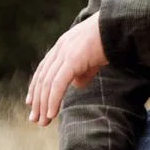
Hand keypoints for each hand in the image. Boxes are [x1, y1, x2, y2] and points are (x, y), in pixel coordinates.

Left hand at [25, 12, 106, 126]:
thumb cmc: (108, 42)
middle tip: (35, 119)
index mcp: (62, 46)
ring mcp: (65, 53)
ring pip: (48, 83)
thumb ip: (82, 71)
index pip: (43, 70)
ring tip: (43, 122)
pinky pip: (58, 83)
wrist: (118, 27)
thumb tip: (76, 85)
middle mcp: (59, 48)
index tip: (31, 103)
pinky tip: (51, 113)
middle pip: (42, 78)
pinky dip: (53, 99)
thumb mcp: (91, 59)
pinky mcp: (72, 59)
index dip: (35, 87)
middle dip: (37, 101)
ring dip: (44, 105)